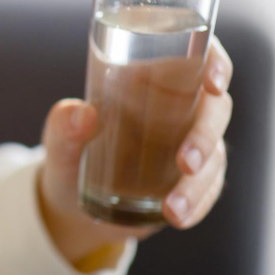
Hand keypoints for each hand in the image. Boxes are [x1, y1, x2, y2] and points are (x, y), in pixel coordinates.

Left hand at [37, 37, 233, 266]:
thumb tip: (82, 114)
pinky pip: (209, 188)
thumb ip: (63, 125)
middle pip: (215, 108)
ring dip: (199, 182)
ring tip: (171, 208)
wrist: (72, 203)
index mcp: (149, 81)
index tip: (213, 81)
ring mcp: (189, 143)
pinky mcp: (193, 178)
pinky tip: (178, 216)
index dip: (214, 61)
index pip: (195, 57)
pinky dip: (198, 203)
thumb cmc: (68, 155)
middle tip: (184, 163)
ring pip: (216, 154)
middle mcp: (177, 108)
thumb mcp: (59, 141)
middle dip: (206, 135)